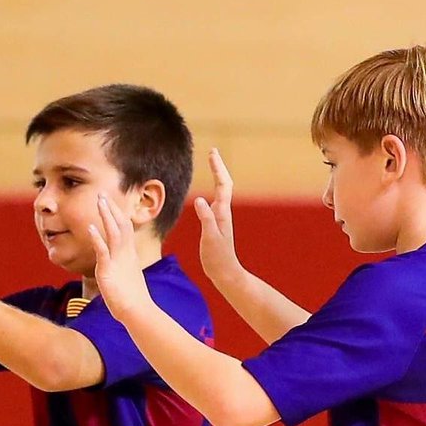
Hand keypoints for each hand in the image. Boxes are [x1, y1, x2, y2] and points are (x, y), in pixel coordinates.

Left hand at [88, 193, 153, 321]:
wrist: (137, 311)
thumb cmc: (132, 299)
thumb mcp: (127, 278)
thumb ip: (122, 269)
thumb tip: (119, 268)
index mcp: (129, 255)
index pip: (125, 229)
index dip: (118, 214)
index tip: (111, 202)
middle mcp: (126, 254)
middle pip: (120, 225)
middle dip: (112, 208)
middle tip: (102, 193)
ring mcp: (118, 261)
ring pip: (113, 232)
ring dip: (106, 215)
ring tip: (99, 201)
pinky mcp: (109, 270)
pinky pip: (103, 251)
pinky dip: (97, 238)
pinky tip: (90, 227)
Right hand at [195, 148, 241, 282]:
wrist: (225, 273)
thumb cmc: (218, 258)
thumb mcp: (210, 237)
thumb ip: (206, 219)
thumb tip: (200, 200)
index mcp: (222, 213)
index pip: (222, 184)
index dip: (218, 168)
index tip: (212, 152)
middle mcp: (222, 212)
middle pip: (223, 184)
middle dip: (218, 167)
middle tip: (212, 152)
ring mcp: (219, 218)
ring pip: (220, 192)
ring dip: (216, 176)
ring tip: (211, 164)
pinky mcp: (214, 225)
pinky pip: (214, 202)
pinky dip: (211, 192)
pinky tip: (204, 195)